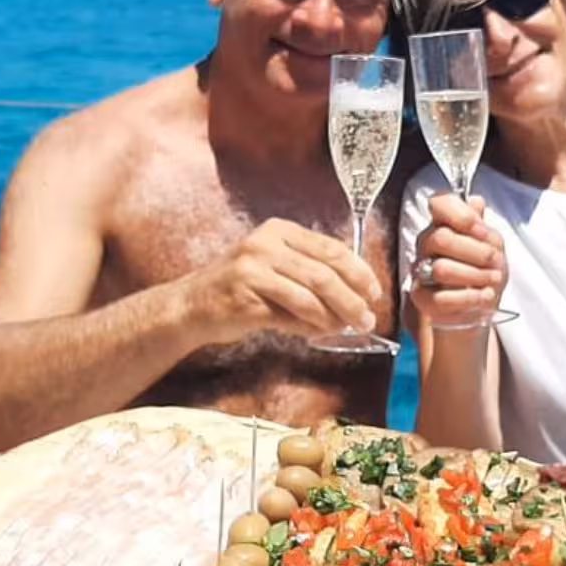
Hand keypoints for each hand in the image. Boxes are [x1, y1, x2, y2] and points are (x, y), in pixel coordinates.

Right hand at [180, 219, 382, 342]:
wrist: (192, 306)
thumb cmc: (241, 288)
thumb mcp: (274, 266)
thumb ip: (309, 271)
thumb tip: (356, 294)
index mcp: (279, 231)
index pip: (331, 248)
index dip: (358, 271)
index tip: (374, 292)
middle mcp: (265, 245)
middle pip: (324, 273)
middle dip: (352, 299)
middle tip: (367, 319)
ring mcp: (252, 270)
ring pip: (309, 296)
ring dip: (334, 317)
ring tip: (347, 329)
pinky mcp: (244, 299)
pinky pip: (288, 316)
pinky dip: (309, 327)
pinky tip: (319, 334)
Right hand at [408, 194, 506, 329]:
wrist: (480, 306)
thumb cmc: (485, 271)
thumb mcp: (492, 245)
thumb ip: (481, 225)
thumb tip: (475, 202)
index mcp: (443, 224)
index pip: (439, 204)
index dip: (462, 215)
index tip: (483, 231)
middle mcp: (427, 245)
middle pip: (441, 238)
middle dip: (476, 251)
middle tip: (496, 261)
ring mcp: (421, 271)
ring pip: (441, 269)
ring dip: (475, 275)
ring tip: (493, 279)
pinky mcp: (422, 299)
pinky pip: (442, 298)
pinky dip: (470, 297)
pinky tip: (484, 296)